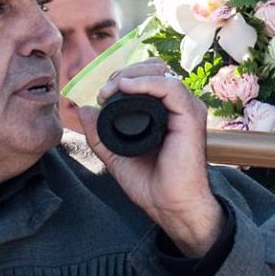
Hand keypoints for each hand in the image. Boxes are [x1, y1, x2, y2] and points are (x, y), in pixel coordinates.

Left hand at [75, 62, 222, 256]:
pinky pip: (171, 87)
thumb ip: (99, 134)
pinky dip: (147, 82)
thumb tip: (82, 109)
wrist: (170, 206)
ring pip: (162, 72)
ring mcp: (187, 109)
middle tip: (105, 90)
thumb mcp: (115, 155)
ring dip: (133, 75)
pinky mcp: (191, 116)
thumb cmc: (151, 184)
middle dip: (126, 72)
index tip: (101, 93)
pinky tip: (127, 87)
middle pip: (154, 69)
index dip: (124, 77)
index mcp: (165, 111)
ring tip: (112, 88)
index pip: (148, 77)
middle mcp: (178, 106)